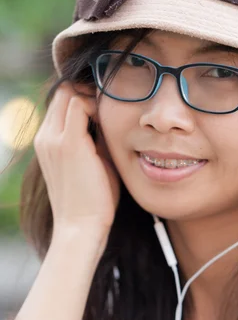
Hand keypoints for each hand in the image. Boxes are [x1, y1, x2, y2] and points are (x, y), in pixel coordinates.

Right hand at [34, 82, 120, 242]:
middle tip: (111, 106)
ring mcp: (53, 138)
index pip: (61, 101)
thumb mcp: (91, 163)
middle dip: (88, 92)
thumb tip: (110, 121)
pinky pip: (80, 104)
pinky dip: (97, 105)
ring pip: (69, 93)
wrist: (81, 227)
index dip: (84, 97)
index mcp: (47, 142)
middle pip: (63, 91)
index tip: (106, 109)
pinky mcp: (68, 143)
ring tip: (111, 116)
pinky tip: (112, 123)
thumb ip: (95, 140)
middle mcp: (45, 137)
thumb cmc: (92, 201)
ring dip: (92, 98)